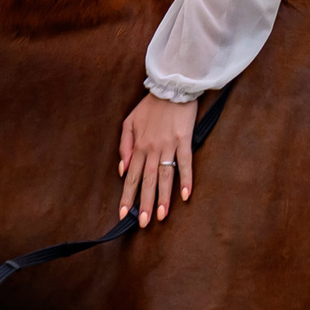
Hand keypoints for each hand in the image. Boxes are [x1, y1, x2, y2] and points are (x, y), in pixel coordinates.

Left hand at [117, 92, 200, 227]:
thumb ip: (124, 145)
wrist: (171, 86)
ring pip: (164, 176)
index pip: (131, 177)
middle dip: (144, 203)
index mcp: (138, 146)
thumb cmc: (150, 105)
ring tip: (161, 216)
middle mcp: (151, 148)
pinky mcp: (184, 140)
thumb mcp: (129, 122)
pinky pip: (185, 162)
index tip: (123, 214)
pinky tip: (186, 195)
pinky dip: (186, 179)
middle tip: (143, 223)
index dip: (127, 196)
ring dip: (162, 197)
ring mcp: (168, 145)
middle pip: (147, 181)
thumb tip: (123, 169)